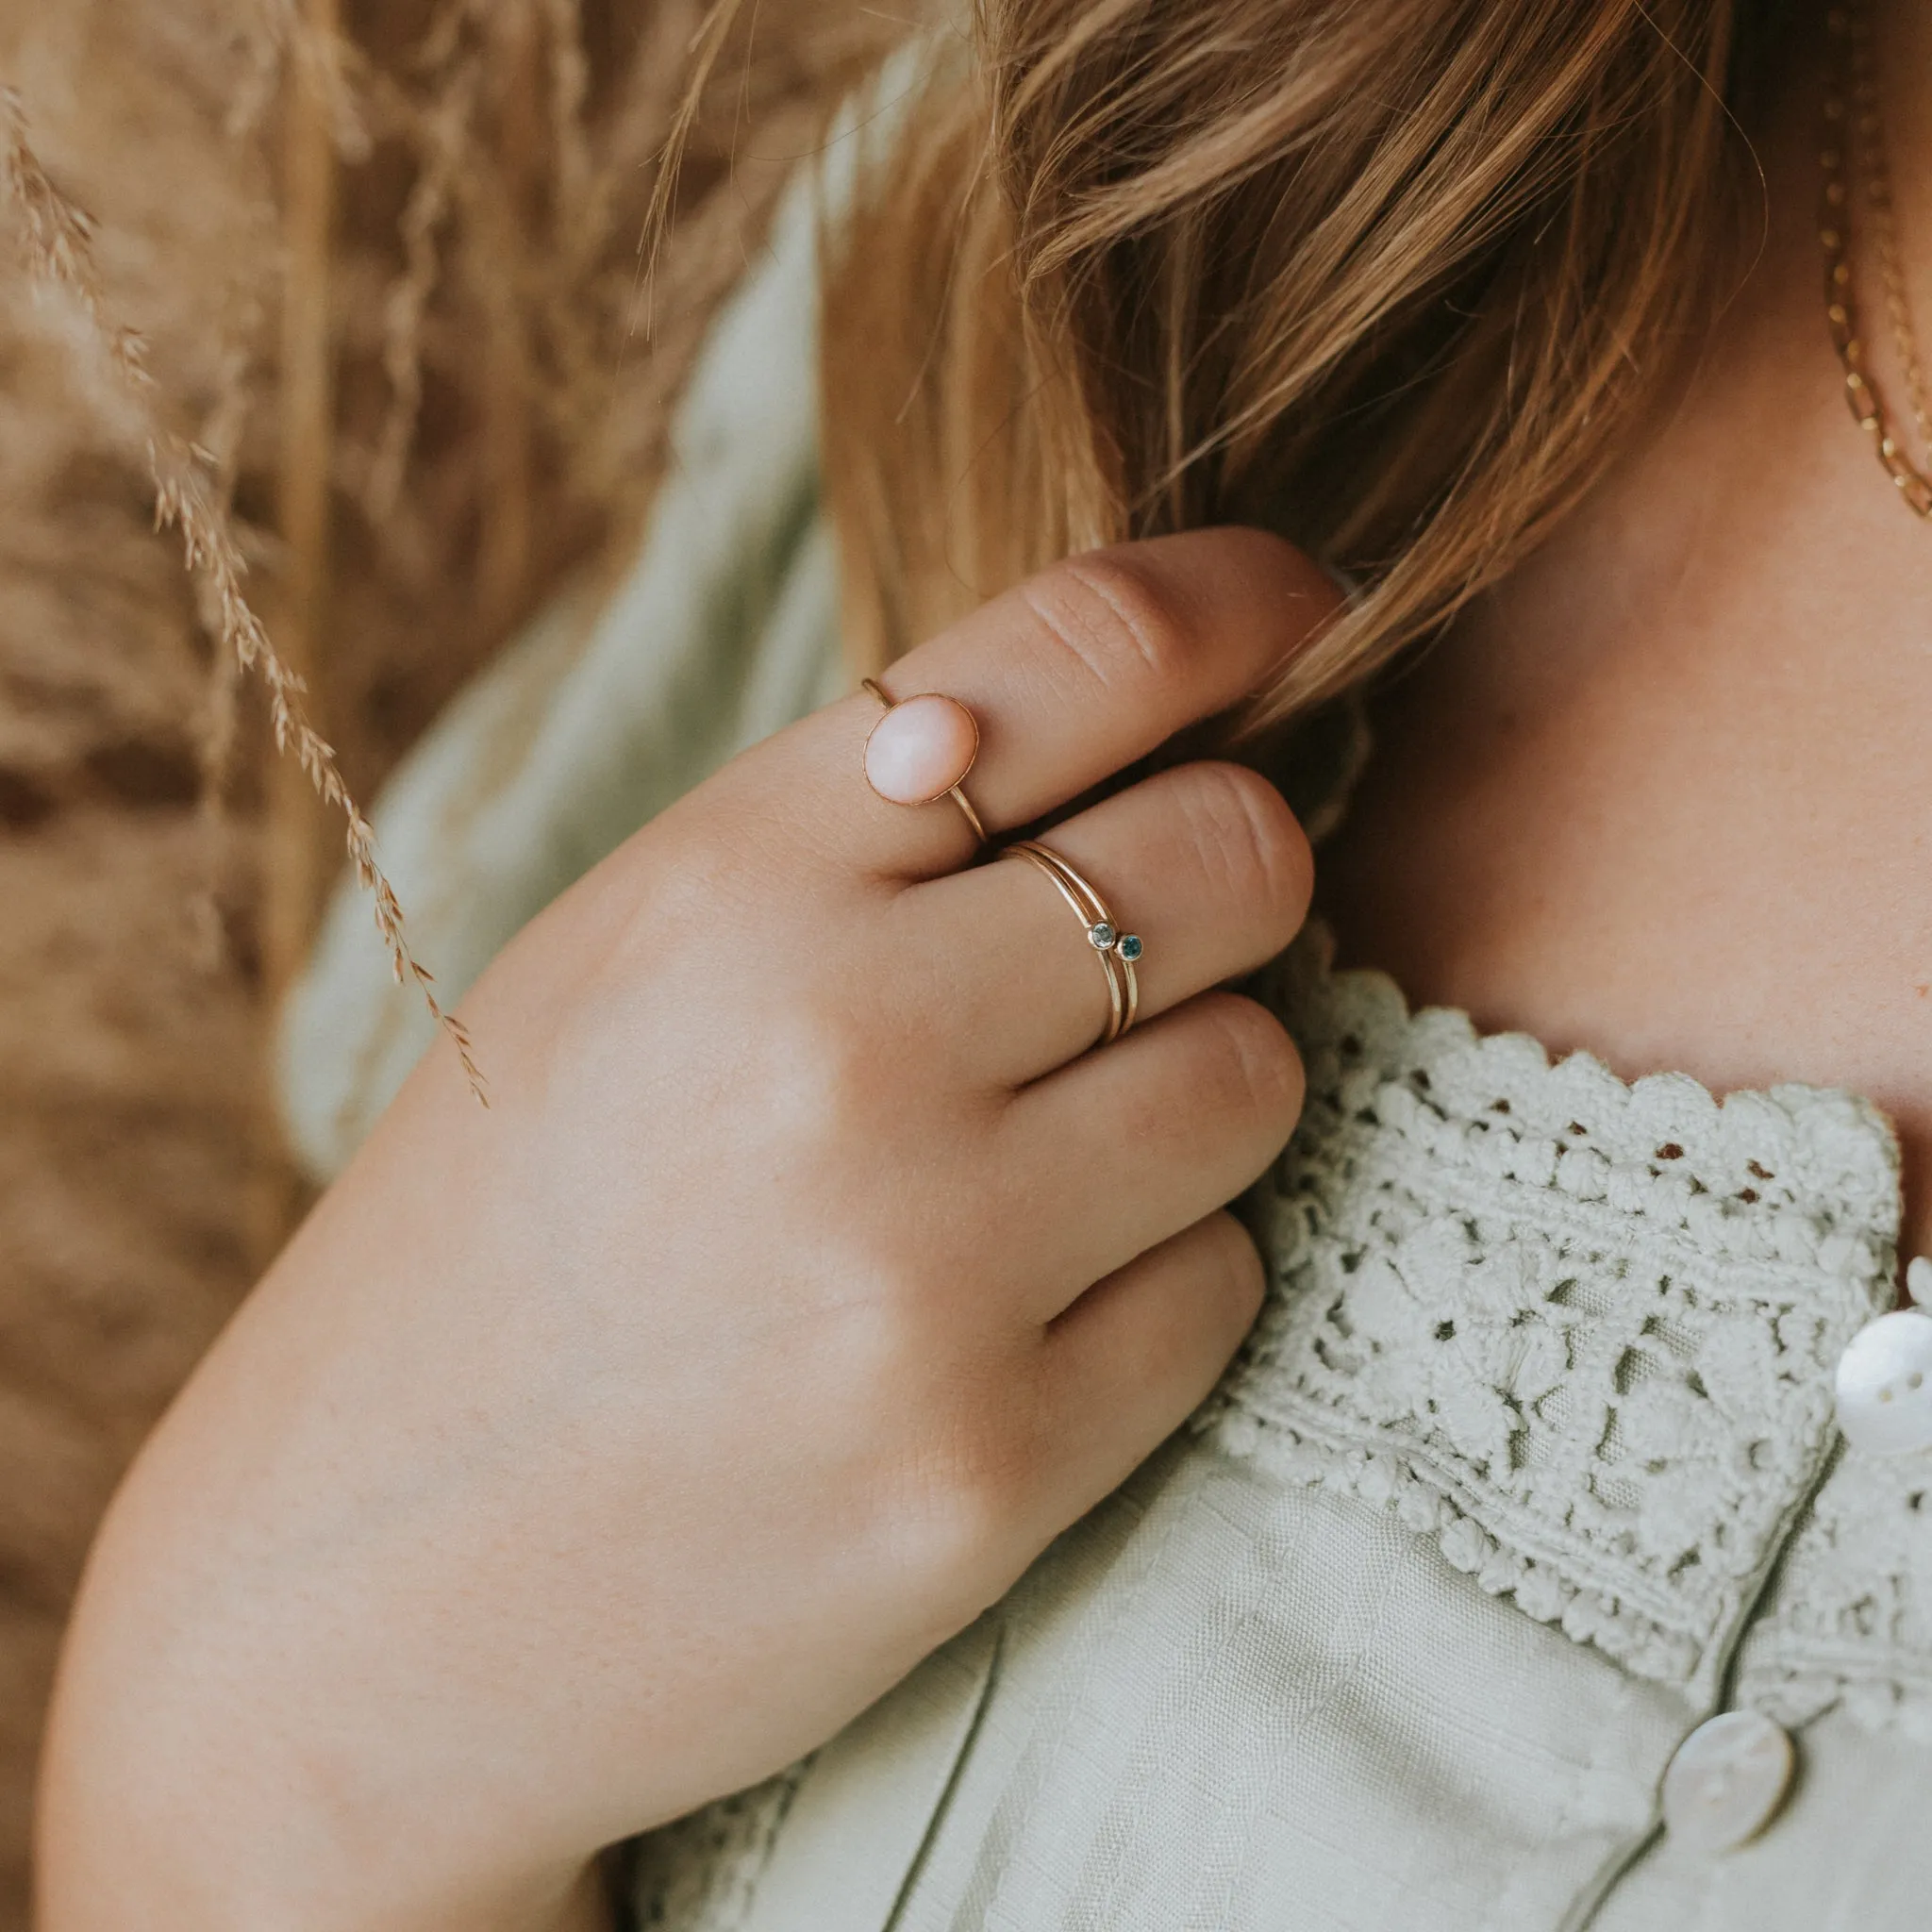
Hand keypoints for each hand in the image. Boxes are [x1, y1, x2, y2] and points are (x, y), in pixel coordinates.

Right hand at [36, 529, 1336, 1930]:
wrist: (357, 1598)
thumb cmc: (506, 1243)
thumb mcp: (624, 968)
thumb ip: (857, 829)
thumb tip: (1142, 713)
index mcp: (727, 884)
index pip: (1081, 655)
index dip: (1238, 602)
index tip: (1302, 609)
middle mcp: (836, 1048)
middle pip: (1239, 855)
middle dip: (1228, 880)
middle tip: (1138, 944)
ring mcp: (923, 1268)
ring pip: (1262, 1072)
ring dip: (1195, 1092)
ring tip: (1044, 1155)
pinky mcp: (996, 1466)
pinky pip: (1226, 1281)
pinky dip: (1161, 1276)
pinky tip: (1017, 1310)